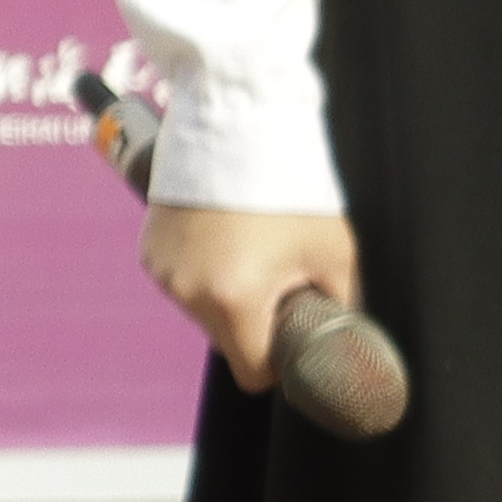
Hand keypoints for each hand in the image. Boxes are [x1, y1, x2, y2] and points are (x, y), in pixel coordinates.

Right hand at [145, 201, 364, 388]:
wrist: (235, 129)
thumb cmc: (288, 190)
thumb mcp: (335, 252)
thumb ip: (344, 301)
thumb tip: (352, 332)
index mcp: (234, 301)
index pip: (252, 373)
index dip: (278, 366)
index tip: (291, 343)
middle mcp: (189, 292)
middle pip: (226, 341)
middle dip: (252, 326)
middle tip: (277, 288)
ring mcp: (163, 270)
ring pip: (200, 311)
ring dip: (223, 299)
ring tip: (247, 257)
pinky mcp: (149, 249)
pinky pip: (179, 281)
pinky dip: (200, 273)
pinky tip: (221, 242)